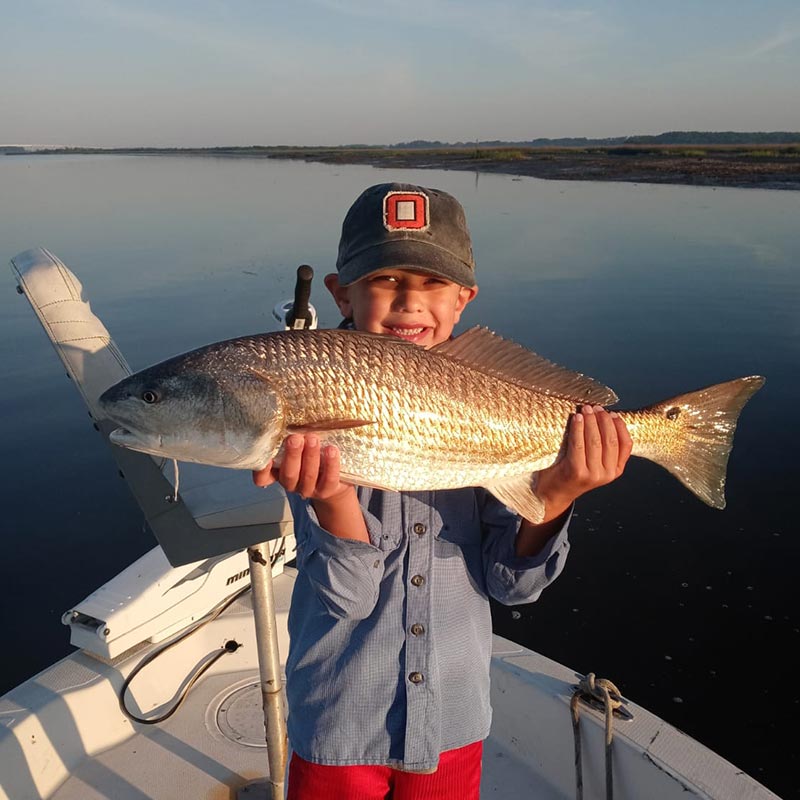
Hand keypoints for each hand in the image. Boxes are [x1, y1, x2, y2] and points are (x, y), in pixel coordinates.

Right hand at [252, 434, 352, 501]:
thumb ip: (291, 433)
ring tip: (314, 439)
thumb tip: (290, 405)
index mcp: (279, 472)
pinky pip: (329, 480)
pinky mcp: (327, 491)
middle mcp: (291, 483)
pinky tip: (332, 449)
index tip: (266, 455)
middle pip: (289, 474)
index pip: (263, 477)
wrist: (336, 476)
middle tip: (295, 438)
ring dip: (311, 456)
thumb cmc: (312, 452)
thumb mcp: (299, 443)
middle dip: (292, 455)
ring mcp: (309, 489)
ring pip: (308, 476)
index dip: (262, 469)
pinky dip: (331, 464)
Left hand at [535, 405, 632, 521]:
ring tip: (586, 409)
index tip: (612, 413)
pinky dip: (578, 429)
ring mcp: (592, 474)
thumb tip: (604, 417)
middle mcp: (607, 474)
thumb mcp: (595, 463)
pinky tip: (576, 418)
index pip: (625, 444)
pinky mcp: (576, 471)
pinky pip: (579, 444)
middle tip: (596, 407)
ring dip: (591, 421)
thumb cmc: (572, 473)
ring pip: (595, 441)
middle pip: (610, 440)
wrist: (553, 494)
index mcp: (615, 470)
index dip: (620, 426)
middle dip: (604, 420)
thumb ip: (603, 447)